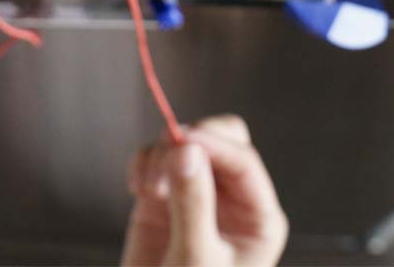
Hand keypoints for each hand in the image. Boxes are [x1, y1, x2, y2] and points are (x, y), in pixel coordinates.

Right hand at [121, 115, 287, 266]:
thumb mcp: (196, 259)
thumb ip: (193, 203)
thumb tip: (187, 149)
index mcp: (257, 217)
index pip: (243, 162)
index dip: (214, 144)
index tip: (183, 140)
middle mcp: (231, 200)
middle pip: (221, 140)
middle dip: (191, 142)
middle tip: (165, 157)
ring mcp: (198, 195)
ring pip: (185, 143)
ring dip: (161, 155)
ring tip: (147, 190)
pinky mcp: (164, 196)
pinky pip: (155, 157)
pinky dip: (143, 162)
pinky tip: (136, 188)